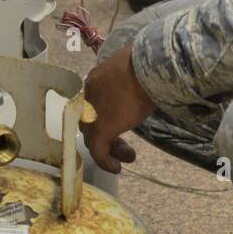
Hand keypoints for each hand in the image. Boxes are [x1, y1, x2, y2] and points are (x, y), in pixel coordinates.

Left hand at [81, 46, 154, 173]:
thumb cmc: (143, 66)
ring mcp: (91, 116)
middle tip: (124, 142)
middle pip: (91, 122)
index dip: (104, 116)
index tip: (120, 122)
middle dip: (108, 134)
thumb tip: (135, 83)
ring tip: (128, 156)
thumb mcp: (130, 71)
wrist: (145, 70)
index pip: (93, 103)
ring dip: (111, 148)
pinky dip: (105, 162)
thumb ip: (125, 81)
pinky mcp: (100, 131)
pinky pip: (98, 152)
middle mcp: (87, 98)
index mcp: (94, 81)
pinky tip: (117, 167)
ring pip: (94, 138)